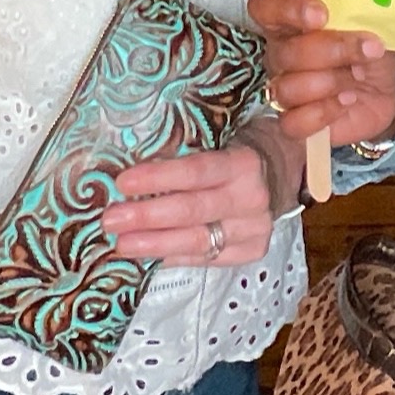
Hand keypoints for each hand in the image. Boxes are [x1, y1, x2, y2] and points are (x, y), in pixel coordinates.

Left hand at [104, 137, 287, 265]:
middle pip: (193, 211)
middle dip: (147, 217)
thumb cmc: (239, 146)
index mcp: (243, 162)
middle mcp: (252, 198)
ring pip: (198, 241)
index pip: (196, 171)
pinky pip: (207, 259)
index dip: (158, 178)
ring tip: (121, 245)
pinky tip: (149, 256)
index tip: (122, 182)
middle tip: (111, 220)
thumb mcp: (222, 136)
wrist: (284, 169)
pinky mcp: (253, 250)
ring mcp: (255, 228)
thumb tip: (131, 165)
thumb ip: (187, 148)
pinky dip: (176, 257)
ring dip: (155, 244)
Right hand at [247, 0, 394, 148]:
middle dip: (332, 50)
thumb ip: (353, 9)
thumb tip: (356, 3)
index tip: (322, 15)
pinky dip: (324, 112)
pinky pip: (292, 122)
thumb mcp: (369, 21)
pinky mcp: (295, 123)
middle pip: (285, 52)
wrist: (387, 88)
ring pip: (287, 89)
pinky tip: (346, 101)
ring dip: (331, 82)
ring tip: (357, 78)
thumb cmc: (370, 47)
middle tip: (369, 49)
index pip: (265, 6)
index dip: (287, 8)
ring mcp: (284, 89)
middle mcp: (280, 53)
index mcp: (290, 20)